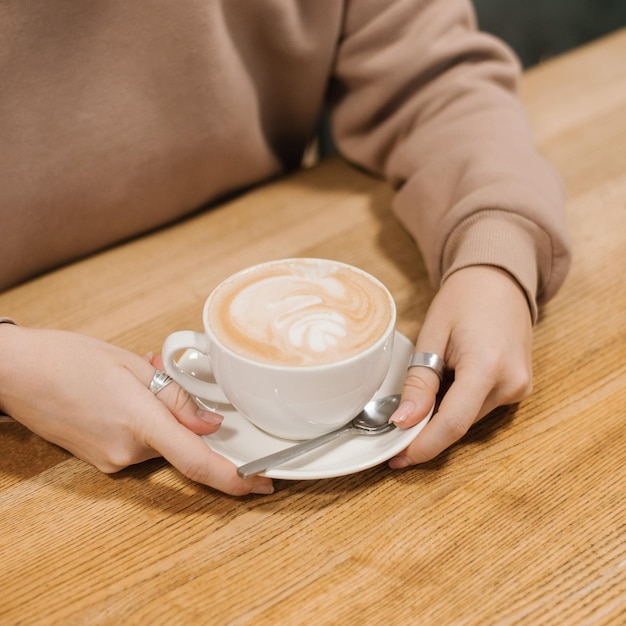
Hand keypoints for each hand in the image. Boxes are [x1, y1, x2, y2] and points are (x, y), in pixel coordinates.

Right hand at [0, 325, 273, 495]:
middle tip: (163, 376)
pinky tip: (126, 394)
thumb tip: (210, 424)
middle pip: (181, 445)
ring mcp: (111, 460)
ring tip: (139, 377)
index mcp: (140, 423)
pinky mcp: (101, 460)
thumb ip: (176, 399)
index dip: (236, 479)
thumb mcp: (132, 367)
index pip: (198, 462)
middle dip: (185, 418)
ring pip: (160, 442)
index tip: (263, 483)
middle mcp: (127, 452)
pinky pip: (139, 444)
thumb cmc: (67, 360)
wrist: (16, 373)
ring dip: (161, 415)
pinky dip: (144, 423)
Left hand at [388, 266, 532, 466]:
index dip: (423, 445)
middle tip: (395, 417)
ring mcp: (519, 388)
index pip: (454, 422)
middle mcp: (511, 383)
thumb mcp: (432, 335)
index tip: (397, 457)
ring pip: (468, 418)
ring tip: (429, 379)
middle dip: (425, 427)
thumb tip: (403, 422)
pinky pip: (479, 408)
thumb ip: (420, 382)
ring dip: (441, 412)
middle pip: (459, 423)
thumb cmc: (463, 299)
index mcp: (488, 366)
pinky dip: (457, 402)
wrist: (499, 280)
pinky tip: (448, 378)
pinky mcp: (519, 389)